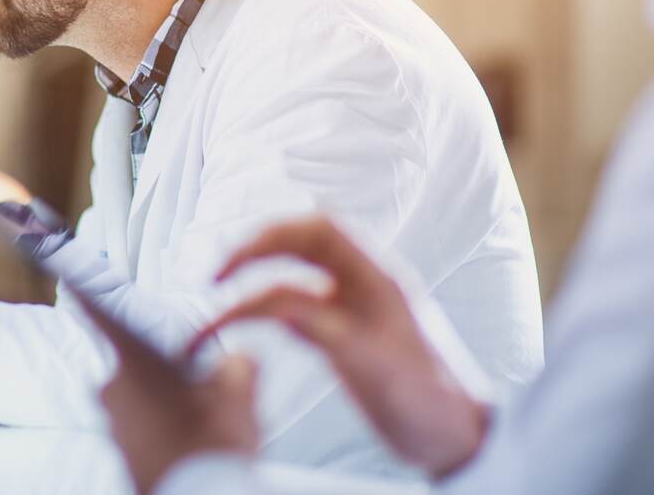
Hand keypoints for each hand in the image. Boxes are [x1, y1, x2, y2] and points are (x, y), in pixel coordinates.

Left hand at [79, 293, 259, 494]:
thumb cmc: (209, 451)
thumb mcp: (238, 398)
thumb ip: (238, 365)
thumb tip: (238, 358)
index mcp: (134, 364)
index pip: (101, 317)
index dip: (84, 292)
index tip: (59, 269)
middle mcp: (113, 390)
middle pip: (136, 361)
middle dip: (165, 369)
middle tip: (200, 387)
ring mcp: (112, 424)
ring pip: (139, 396)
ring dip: (165, 400)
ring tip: (202, 422)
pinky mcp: (120, 452)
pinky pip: (140, 424)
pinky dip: (161, 426)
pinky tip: (190, 441)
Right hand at [187, 216, 489, 478]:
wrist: (455, 439)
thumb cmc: (431, 402)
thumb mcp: (375, 365)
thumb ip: (324, 330)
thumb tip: (270, 302)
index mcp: (376, 277)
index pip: (317, 229)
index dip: (270, 234)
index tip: (233, 263)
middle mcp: (358, 284)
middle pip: (295, 246)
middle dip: (249, 254)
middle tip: (213, 280)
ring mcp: (347, 309)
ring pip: (287, 280)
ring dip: (249, 289)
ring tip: (214, 314)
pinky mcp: (337, 335)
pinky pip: (290, 310)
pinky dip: (260, 312)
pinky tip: (243, 327)